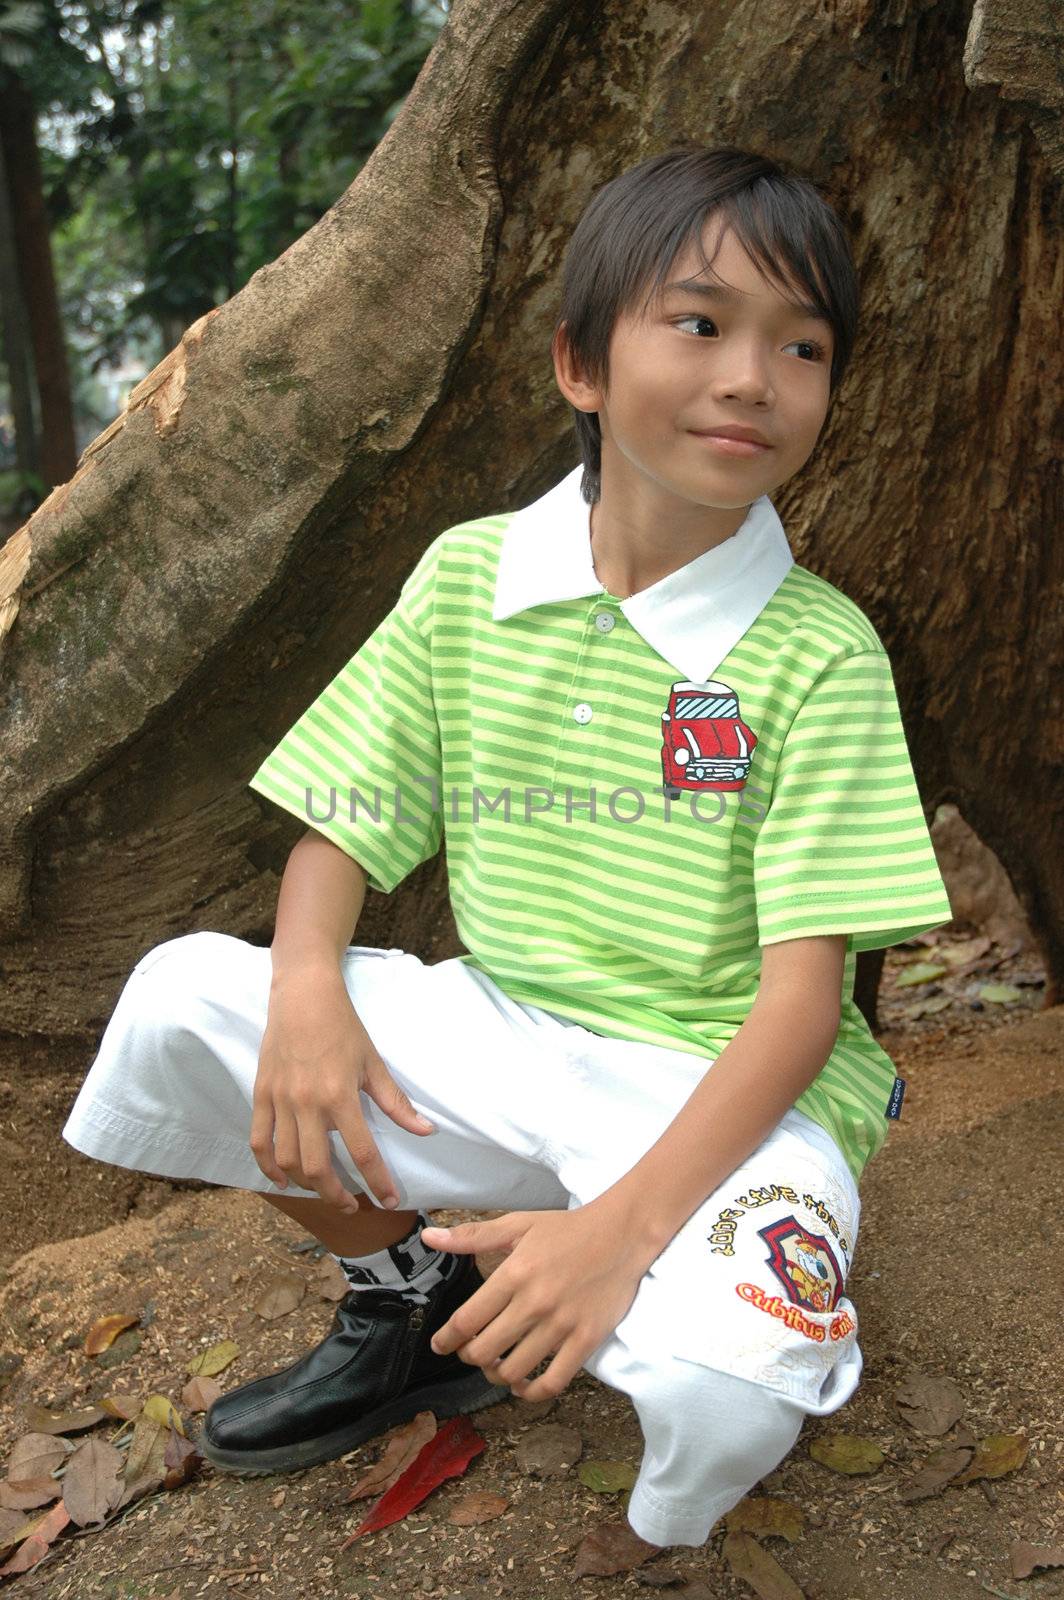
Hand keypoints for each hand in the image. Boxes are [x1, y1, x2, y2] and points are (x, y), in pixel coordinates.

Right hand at [250, 962, 435, 1210]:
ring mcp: (280, 1100)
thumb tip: (426, 1131)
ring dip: (306, 1185)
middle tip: (353, 1204)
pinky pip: (259, 1141)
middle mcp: (307, 1103)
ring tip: (324, 1190)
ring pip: (287, 1160)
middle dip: (337, 1195)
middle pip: (317, 1167)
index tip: (388, 1201)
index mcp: (340, 1095)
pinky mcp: (261, 1095)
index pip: (362, 1151)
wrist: (303, 996)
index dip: (377, 1181)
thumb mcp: (374, 1063)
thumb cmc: (343, 1027)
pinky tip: (283, 1179)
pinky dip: (268, 1167)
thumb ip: (396, 1102)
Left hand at [421, 1204, 651, 1401]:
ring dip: (497, 1374)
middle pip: (485, 1351)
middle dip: (469, 1356)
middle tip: (471, 1351)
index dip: (447, 1339)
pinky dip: (532, 1393)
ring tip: (496, 1365)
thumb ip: (472, 1236)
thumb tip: (429, 1238)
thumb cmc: (567, 1229)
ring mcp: (562, 1325)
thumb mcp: (518, 1224)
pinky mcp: (586, 1340)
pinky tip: (524, 1385)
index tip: (440, 1345)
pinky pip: (552, 1383)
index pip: (467, 1320)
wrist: (622, 1234)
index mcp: (514, 1273)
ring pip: (514, 1371)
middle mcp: (535, 1303)